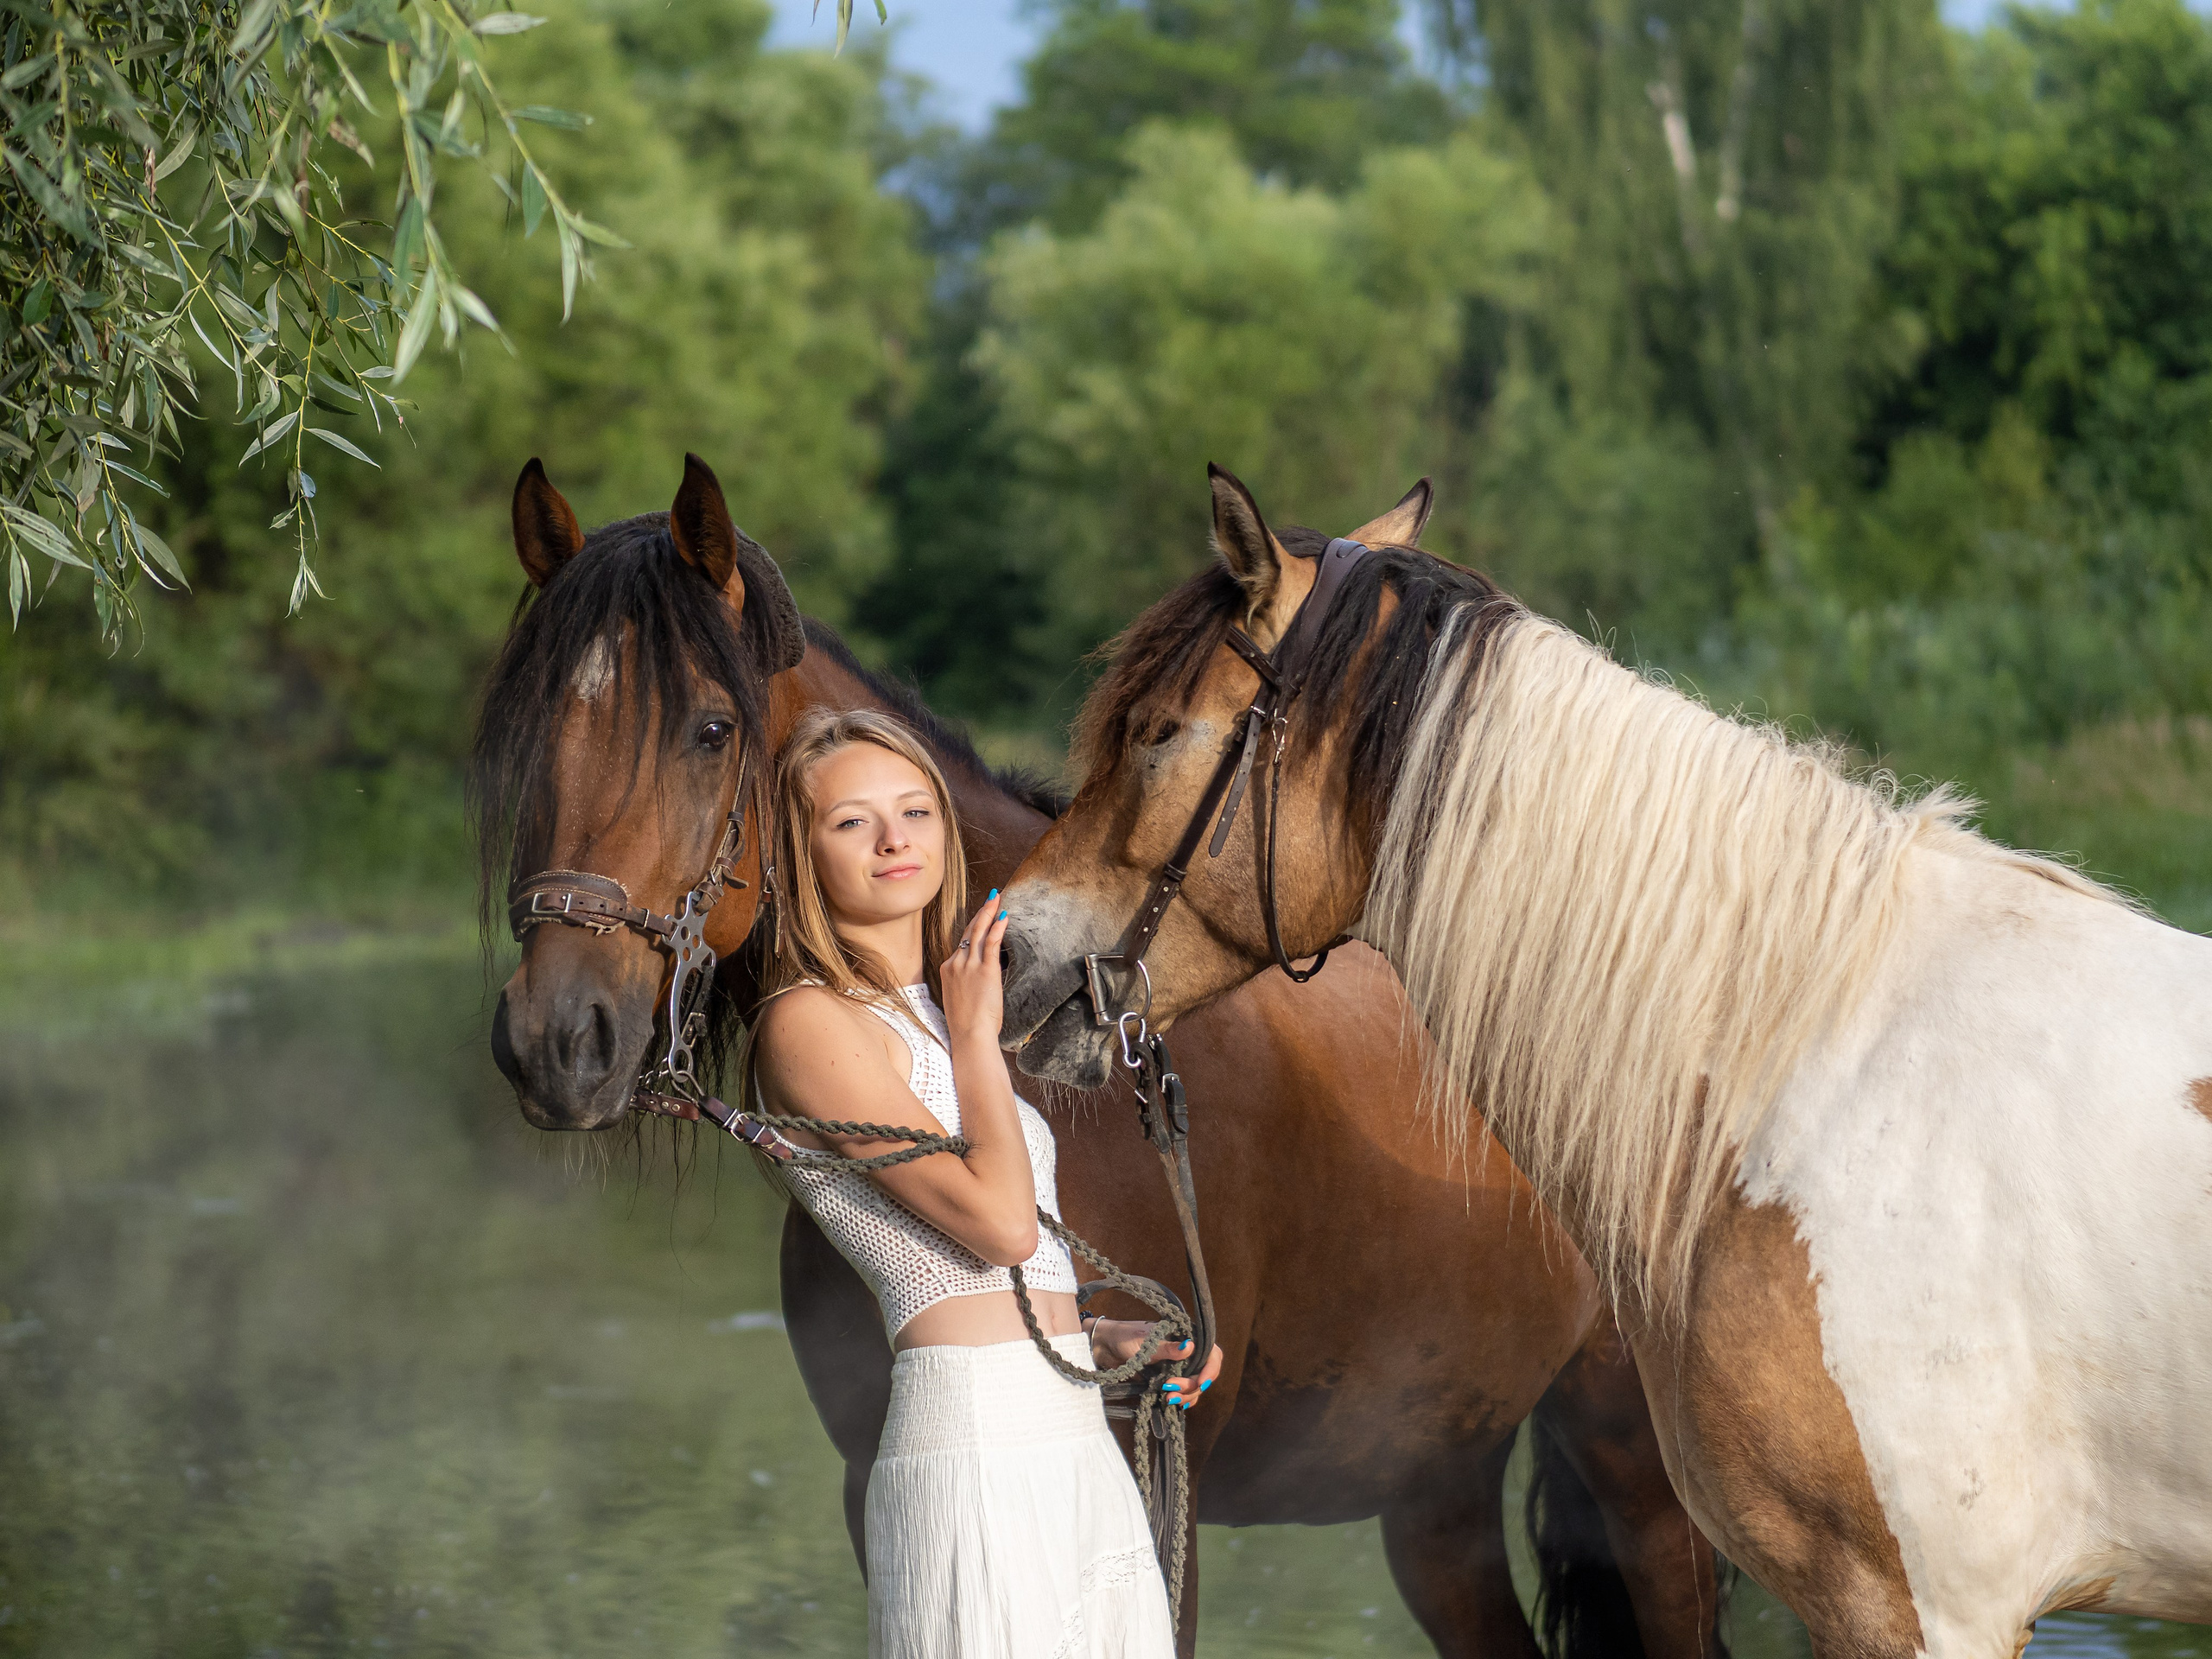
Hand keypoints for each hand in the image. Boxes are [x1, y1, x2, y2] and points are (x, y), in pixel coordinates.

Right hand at [938, 888, 1010, 1044]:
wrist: (969, 1034)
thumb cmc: (967, 1024)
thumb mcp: (960, 998)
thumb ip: (966, 983)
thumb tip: (979, 979)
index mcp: (948, 969)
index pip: (962, 943)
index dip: (973, 927)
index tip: (981, 916)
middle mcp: (956, 963)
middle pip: (969, 932)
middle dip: (981, 913)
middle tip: (991, 898)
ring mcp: (969, 966)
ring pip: (979, 932)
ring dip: (989, 913)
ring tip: (997, 899)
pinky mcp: (984, 970)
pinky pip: (991, 943)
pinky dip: (997, 928)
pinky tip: (1004, 916)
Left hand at [1090, 1320, 1222, 1410]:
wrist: (1105, 1347)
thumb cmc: (1125, 1337)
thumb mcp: (1146, 1342)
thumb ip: (1168, 1348)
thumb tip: (1190, 1346)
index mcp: (1184, 1337)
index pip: (1210, 1351)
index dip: (1210, 1368)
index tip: (1200, 1383)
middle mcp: (1184, 1353)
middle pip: (1203, 1373)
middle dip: (1191, 1386)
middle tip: (1171, 1390)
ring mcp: (1176, 1368)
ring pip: (1194, 1387)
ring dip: (1186, 1396)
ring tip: (1168, 1399)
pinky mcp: (1167, 1380)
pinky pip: (1182, 1394)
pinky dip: (1180, 1401)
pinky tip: (1171, 1403)